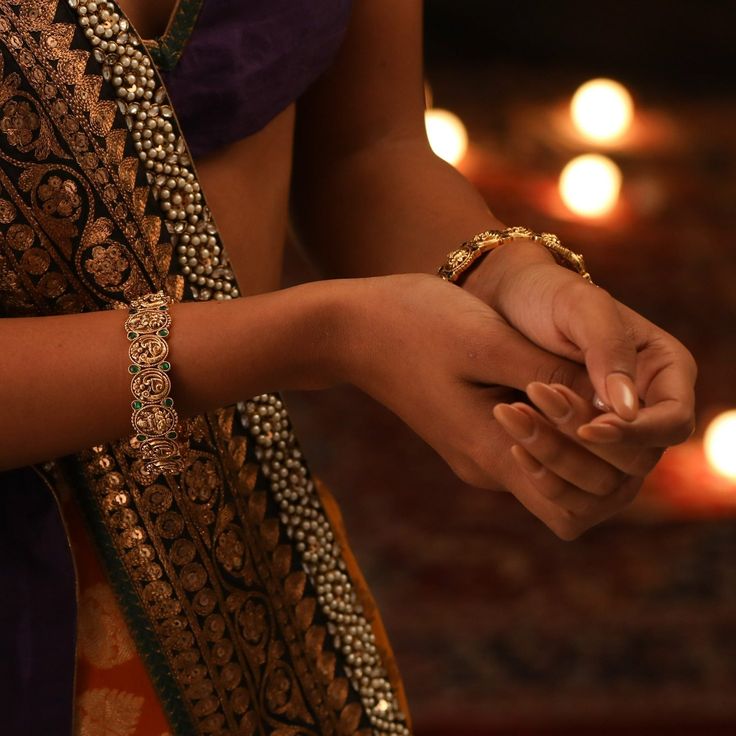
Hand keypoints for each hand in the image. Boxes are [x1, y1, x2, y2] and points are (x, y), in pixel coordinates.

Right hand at [337, 273, 597, 491]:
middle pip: (566, 499)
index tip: (606, 410)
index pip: (572, 509)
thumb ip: (553, 377)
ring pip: (548, 473)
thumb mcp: (490, 342)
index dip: (605, 470)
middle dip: (598, 455)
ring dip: (574, 437)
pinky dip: (550, 425)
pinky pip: (525, 449)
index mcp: (490, 452)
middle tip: (602, 392)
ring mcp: (474, 452)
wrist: (350, 329)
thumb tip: (617, 405)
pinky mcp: (467, 434)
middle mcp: (485, 466)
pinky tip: (548, 379)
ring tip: (577, 380)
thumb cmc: (417, 325)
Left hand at [460, 239, 695, 536]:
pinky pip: (574, 490)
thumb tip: (629, 411)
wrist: (507, 306)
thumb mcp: (579, 309)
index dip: (635, 435)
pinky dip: (545, 478)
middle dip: (585, 441)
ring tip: (512, 417)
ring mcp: (614, 436)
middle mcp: (646, 410)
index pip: (672, 423)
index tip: (587, 429)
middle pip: (640, 459)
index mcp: (664, 372)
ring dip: (559, 460)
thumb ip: (608, 350)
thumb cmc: (549, 298)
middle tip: (534, 401)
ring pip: (605, 481)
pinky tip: (515, 451)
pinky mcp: (579, 453)